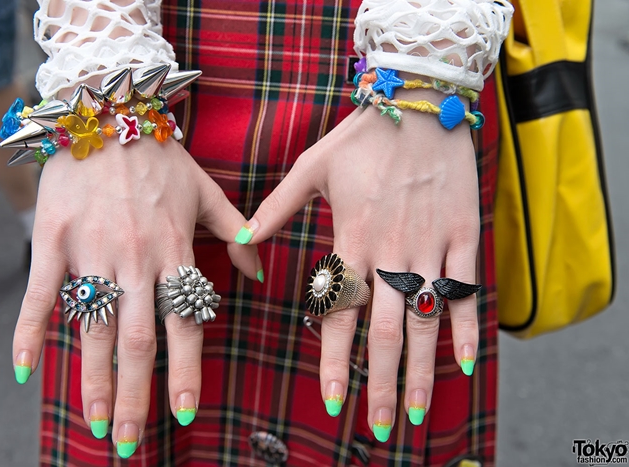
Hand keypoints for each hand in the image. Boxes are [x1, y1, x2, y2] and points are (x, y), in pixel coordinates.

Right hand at [12, 135, 259, 456]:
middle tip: (128, 440)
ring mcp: (91, 251)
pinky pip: (40, 294)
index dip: (186, 370)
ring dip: (91, 381)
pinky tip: (27, 370)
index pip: (184, 322)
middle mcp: (136, 259)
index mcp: (174, 251)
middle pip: (137, 340)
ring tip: (93, 421)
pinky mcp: (53, 241)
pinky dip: (31, 332)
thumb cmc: (159, 156)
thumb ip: (237, 231)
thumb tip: (260, 271)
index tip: (184, 410)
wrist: (105, 113)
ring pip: (92, 328)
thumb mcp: (207, 190)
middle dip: (135, 396)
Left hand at [235, 95, 479, 439]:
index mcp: (352, 240)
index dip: (337, 360)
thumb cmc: (363, 136)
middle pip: (386, 331)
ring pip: (426, 320)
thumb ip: (276, 208)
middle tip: (380, 426)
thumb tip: (241, 241)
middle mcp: (391, 252)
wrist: (421, 104)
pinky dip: (465, 327)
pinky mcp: (463, 235)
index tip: (333, 399)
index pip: (340, 314)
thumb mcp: (311, 167)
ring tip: (417, 411)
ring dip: (422, 371)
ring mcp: (431, 246)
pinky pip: (465, 289)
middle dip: (381, 385)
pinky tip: (463, 364)